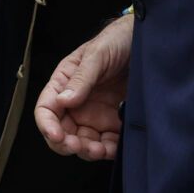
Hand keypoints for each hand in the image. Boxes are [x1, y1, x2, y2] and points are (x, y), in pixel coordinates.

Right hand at [36, 13, 133, 160]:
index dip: (47, 125)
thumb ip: (81, 77)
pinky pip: (106, 144)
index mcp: (64, 83)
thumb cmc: (116, 41)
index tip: (57, 136)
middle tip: (79, 146)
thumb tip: (63, 100)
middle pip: (61, 132)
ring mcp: (94, 114)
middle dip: (67, 144)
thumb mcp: (98, 54)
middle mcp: (75, 103)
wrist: (147, 43)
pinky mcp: (113, 123)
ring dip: (87, 151)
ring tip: (99, 150)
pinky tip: (113, 149)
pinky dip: (107, 151)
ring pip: (82, 142)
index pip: (46, 109)